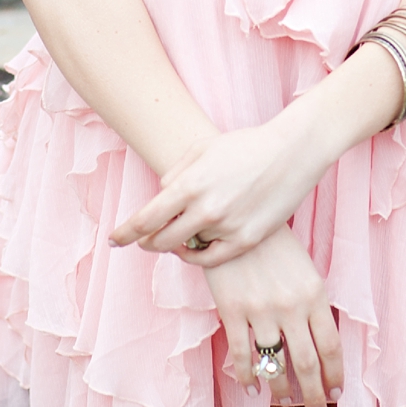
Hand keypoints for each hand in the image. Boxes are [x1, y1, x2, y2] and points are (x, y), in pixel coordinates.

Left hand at [113, 117, 328, 268]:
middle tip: (143, 241)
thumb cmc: (243, 146)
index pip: (144, 219)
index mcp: (188, 185)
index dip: (124, 233)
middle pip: (160, 240)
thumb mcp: (200, 150)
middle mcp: (205, 209)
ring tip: (178, 234)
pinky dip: (198, 257)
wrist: (291, 152)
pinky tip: (195, 249)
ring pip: (187, 247)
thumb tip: (159, 197)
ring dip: (177, 244)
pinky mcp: (247, 240)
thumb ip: (173, 175)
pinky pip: (212, 260)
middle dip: (146, 242)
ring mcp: (227, 227)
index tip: (113, 239)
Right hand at [200, 227, 341, 406]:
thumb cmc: (271, 243)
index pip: (331, 347)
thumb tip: (318, 341)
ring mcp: (260, 311)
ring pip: (275, 363)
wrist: (231, 219)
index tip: (335, 394)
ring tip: (285, 402)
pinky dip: (248, 375)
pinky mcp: (232, 311)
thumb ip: (312, 303)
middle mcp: (291, 307)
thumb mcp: (303, 269)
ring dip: (281, 389)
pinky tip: (253, 388)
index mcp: (314, 295)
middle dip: (314, 392)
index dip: (335, 375)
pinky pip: (243, 353)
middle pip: (308, 362)